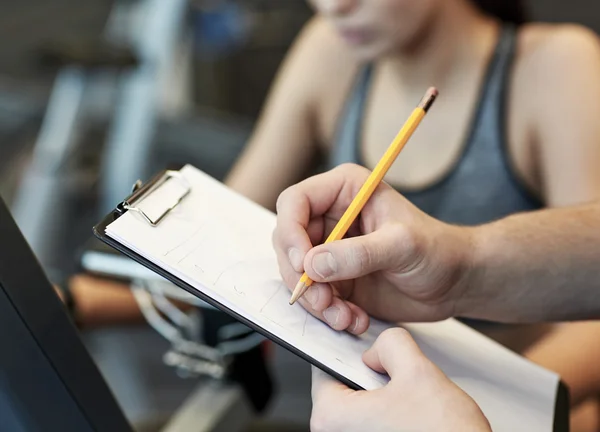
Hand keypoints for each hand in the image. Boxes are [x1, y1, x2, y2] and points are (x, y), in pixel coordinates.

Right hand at [272, 163, 472, 332]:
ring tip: (344, 317)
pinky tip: (354, 319)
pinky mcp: (334, 278)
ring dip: (314, 301)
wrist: (453, 282)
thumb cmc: (437, 250)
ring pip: (296, 274)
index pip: (295, 203)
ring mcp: (330, 249)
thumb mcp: (401, 246)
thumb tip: (313, 265)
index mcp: (344, 191)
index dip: (291, 232)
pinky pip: (313, 296)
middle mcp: (331, 217)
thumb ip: (358, 254)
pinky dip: (328, 313)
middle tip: (323, 300)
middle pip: (288, 242)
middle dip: (300, 276)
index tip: (304, 264)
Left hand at [310, 328, 489, 431]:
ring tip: (411, 403)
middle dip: (372, 375)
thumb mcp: (418, 371)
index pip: (325, 366)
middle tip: (398, 381)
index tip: (367, 352)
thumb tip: (380, 346)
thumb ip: (390, 343)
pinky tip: (414, 418)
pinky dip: (391, 414)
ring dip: (385, 396)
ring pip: (362, 404)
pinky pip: (373, 423)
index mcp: (331, 417)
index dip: (350, 352)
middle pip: (345, 385)